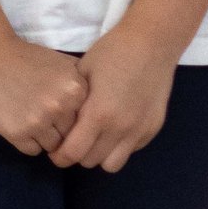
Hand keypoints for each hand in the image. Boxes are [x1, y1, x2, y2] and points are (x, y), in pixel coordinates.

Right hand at [0, 34, 90, 158]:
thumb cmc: (29, 59)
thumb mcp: (63, 64)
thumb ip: (83, 86)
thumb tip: (101, 114)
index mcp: (75, 89)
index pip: (86, 120)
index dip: (73, 116)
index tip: (60, 107)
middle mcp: (59, 107)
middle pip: (71, 135)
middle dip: (59, 128)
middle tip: (43, 112)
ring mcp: (37, 121)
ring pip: (53, 146)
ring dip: (44, 137)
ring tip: (31, 116)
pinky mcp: (17, 133)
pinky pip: (32, 150)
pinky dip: (27, 141)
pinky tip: (19, 121)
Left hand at [47, 23, 175, 171]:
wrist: (151, 44)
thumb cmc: (111, 53)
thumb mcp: (82, 75)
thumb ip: (72, 105)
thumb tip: (59, 126)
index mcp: (98, 114)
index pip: (73, 153)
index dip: (59, 156)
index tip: (54, 151)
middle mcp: (120, 129)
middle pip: (91, 162)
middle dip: (78, 155)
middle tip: (73, 141)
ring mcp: (139, 131)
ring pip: (113, 164)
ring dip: (100, 155)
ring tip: (95, 138)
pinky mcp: (153, 129)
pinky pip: (131, 150)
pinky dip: (119, 146)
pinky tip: (115, 127)